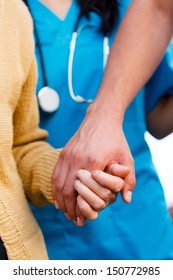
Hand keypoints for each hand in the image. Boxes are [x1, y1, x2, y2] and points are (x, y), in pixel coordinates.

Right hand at [52, 104, 135, 220]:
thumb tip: (127, 200)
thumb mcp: (126, 158)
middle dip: (69, 208)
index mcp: (92, 162)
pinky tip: (58, 198)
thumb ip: (129, 180)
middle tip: (73, 220)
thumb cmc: (115, 139)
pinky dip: (55, 188)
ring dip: (60, 200)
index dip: (79, 208)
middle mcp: (76, 159)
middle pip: (66, 190)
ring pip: (58, 183)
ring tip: (65, 212)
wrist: (101, 119)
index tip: (81, 220)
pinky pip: (55, 174)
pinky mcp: (64, 153)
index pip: (80, 192)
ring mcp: (68, 155)